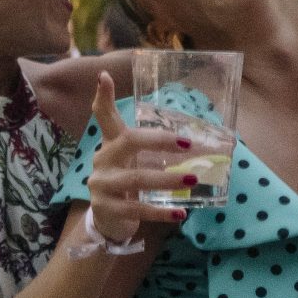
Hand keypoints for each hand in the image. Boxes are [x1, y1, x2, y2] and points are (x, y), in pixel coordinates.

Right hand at [87, 74, 198, 246]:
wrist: (108, 222)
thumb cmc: (127, 184)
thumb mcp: (134, 162)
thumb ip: (154, 150)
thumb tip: (196, 142)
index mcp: (111, 144)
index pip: (104, 116)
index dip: (103, 97)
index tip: (103, 76)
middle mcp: (103, 159)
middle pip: (128, 141)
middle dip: (159, 141)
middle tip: (187, 144)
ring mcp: (102, 183)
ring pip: (136, 178)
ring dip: (167, 179)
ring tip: (192, 179)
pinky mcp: (106, 207)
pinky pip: (137, 208)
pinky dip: (161, 212)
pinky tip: (180, 213)